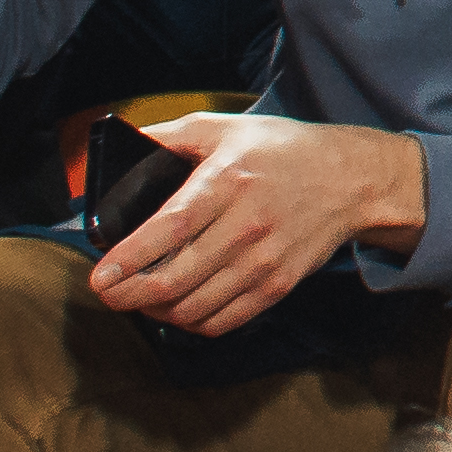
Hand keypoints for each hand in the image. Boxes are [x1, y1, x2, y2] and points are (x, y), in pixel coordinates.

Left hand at [87, 111, 427, 335]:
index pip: (169, 228)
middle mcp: (246, 225)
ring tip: (140, 300)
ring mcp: (265, 260)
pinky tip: (178, 311)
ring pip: (196, 307)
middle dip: (130, 295)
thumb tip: (122, 144)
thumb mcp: (225, 128)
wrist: (352, 178)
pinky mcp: (278, 285)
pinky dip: (193, 324)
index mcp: (227, 181)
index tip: (100, 276)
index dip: (129, 257)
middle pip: (175, 279)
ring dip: (157, 312)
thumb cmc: (281, 149)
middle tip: (109, 294)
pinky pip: (225, 320)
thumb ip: (170, 135)